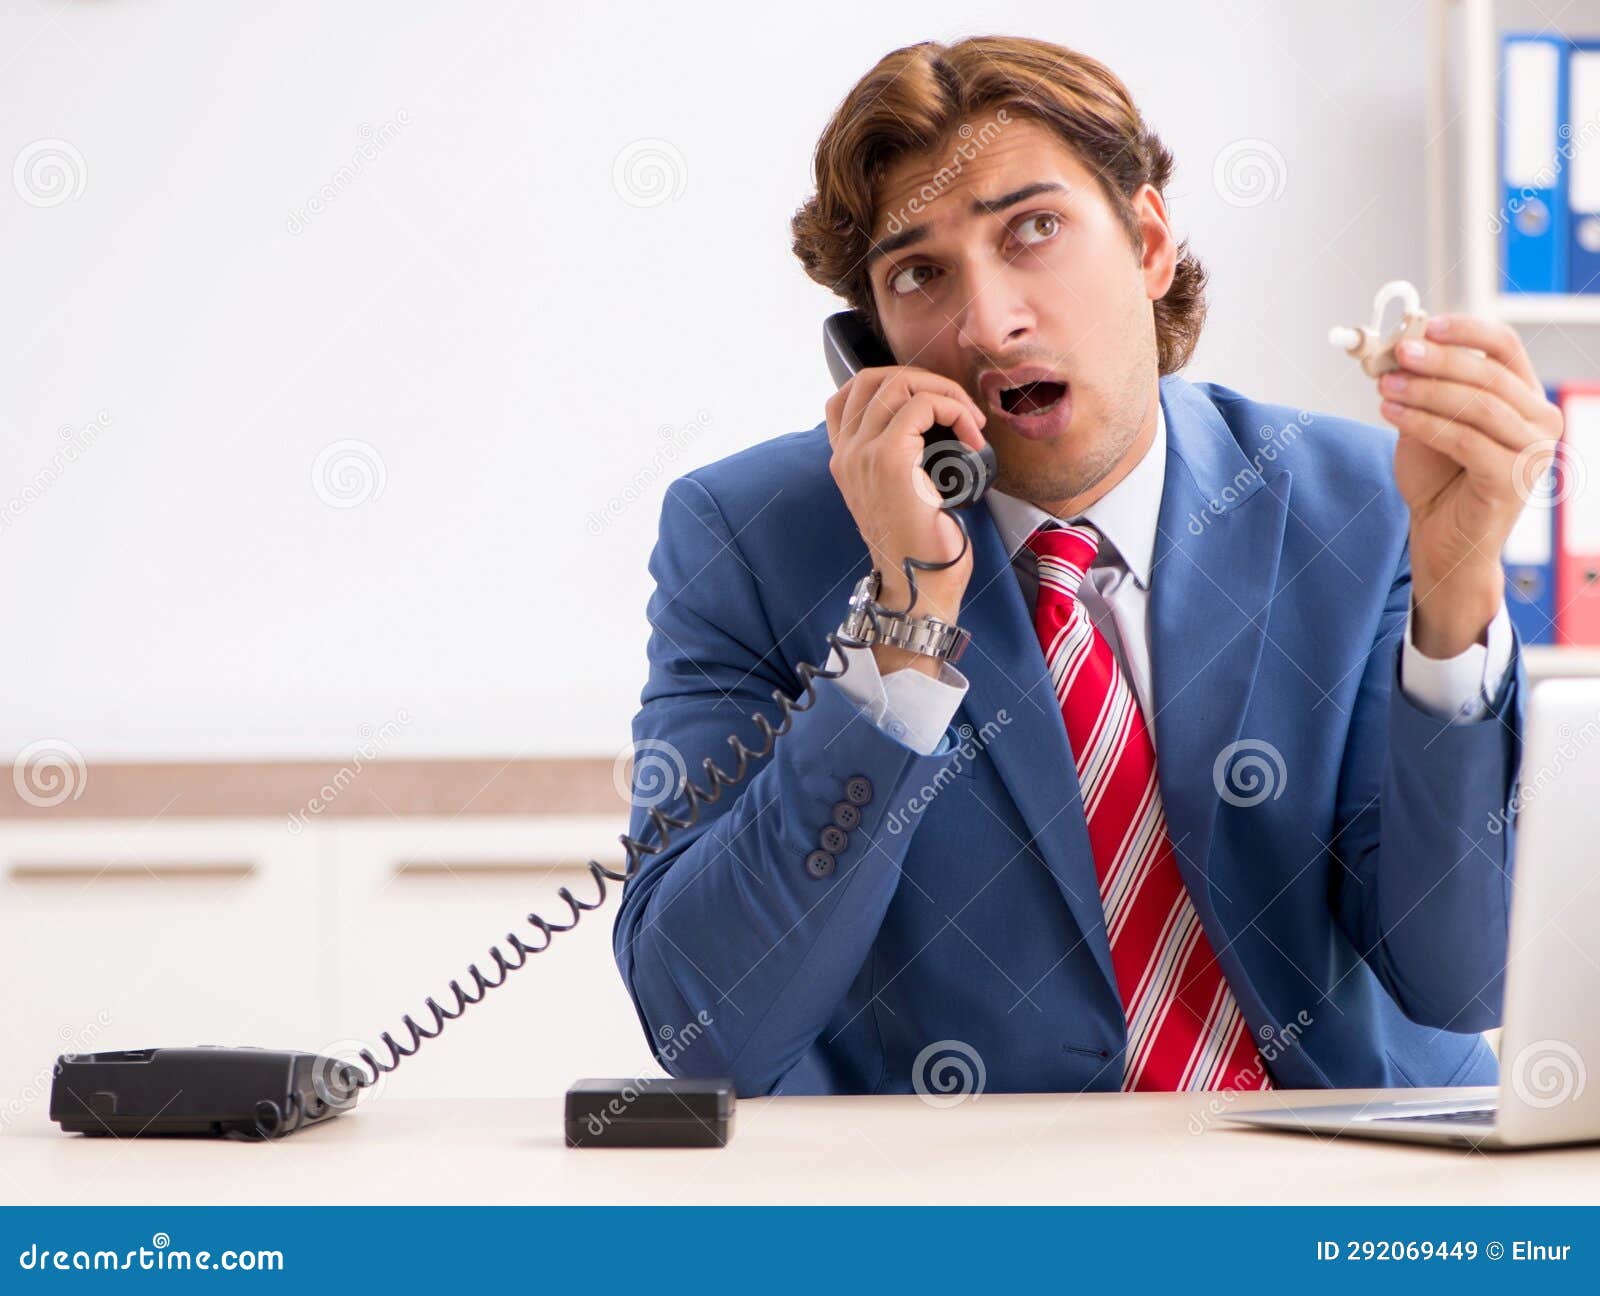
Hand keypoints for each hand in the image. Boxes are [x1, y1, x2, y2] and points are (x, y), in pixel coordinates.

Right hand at [825, 365, 988, 624]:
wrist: (920, 587)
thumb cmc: (920, 548)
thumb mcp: (902, 494)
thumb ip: (901, 460)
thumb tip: (936, 427)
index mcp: (844, 461)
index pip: (849, 395)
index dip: (893, 384)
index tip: (931, 406)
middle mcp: (846, 454)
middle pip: (871, 378)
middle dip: (922, 379)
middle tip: (957, 406)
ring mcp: (863, 454)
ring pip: (898, 384)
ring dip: (944, 392)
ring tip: (970, 421)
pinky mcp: (890, 458)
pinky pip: (923, 405)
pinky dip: (954, 409)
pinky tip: (972, 435)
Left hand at [1377, 314, 1560, 657]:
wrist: (1443, 541)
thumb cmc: (1439, 480)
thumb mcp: (1428, 422)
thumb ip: (1424, 387)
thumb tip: (1399, 345)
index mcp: (1525, 399)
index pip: (1506, 348)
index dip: (1467, 331)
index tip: (1424, 324)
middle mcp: (1540, 422)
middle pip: (1490, 375)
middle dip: (1439, 361)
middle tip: (1397, 353)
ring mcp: (1531, 453)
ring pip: (1478, 407)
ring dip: (1426, 391)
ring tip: (1385, 385)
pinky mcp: (1510, 480)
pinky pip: (1464, 440)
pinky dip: (1424, 422)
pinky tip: (1391, 412)